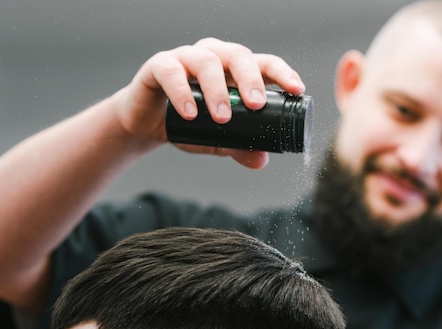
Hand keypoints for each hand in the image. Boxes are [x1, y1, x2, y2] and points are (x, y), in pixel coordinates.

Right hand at [111, 37, 305, 168]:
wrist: (145, 124)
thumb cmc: (185, 124)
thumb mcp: (215, 138)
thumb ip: (237, 145)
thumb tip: (262, 160)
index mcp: (233, 69)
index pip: (263, 63)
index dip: (281, 73)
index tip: (296, 90)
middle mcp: (213, 56)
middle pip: (238, 56)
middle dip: (251, 79)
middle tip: (256, 105)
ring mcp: (185, 58)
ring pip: (207, 61)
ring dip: (217, 89)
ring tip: (221, 118)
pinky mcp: (158, 66)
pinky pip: (171, 71)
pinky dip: (182, 91)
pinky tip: (190, 112)